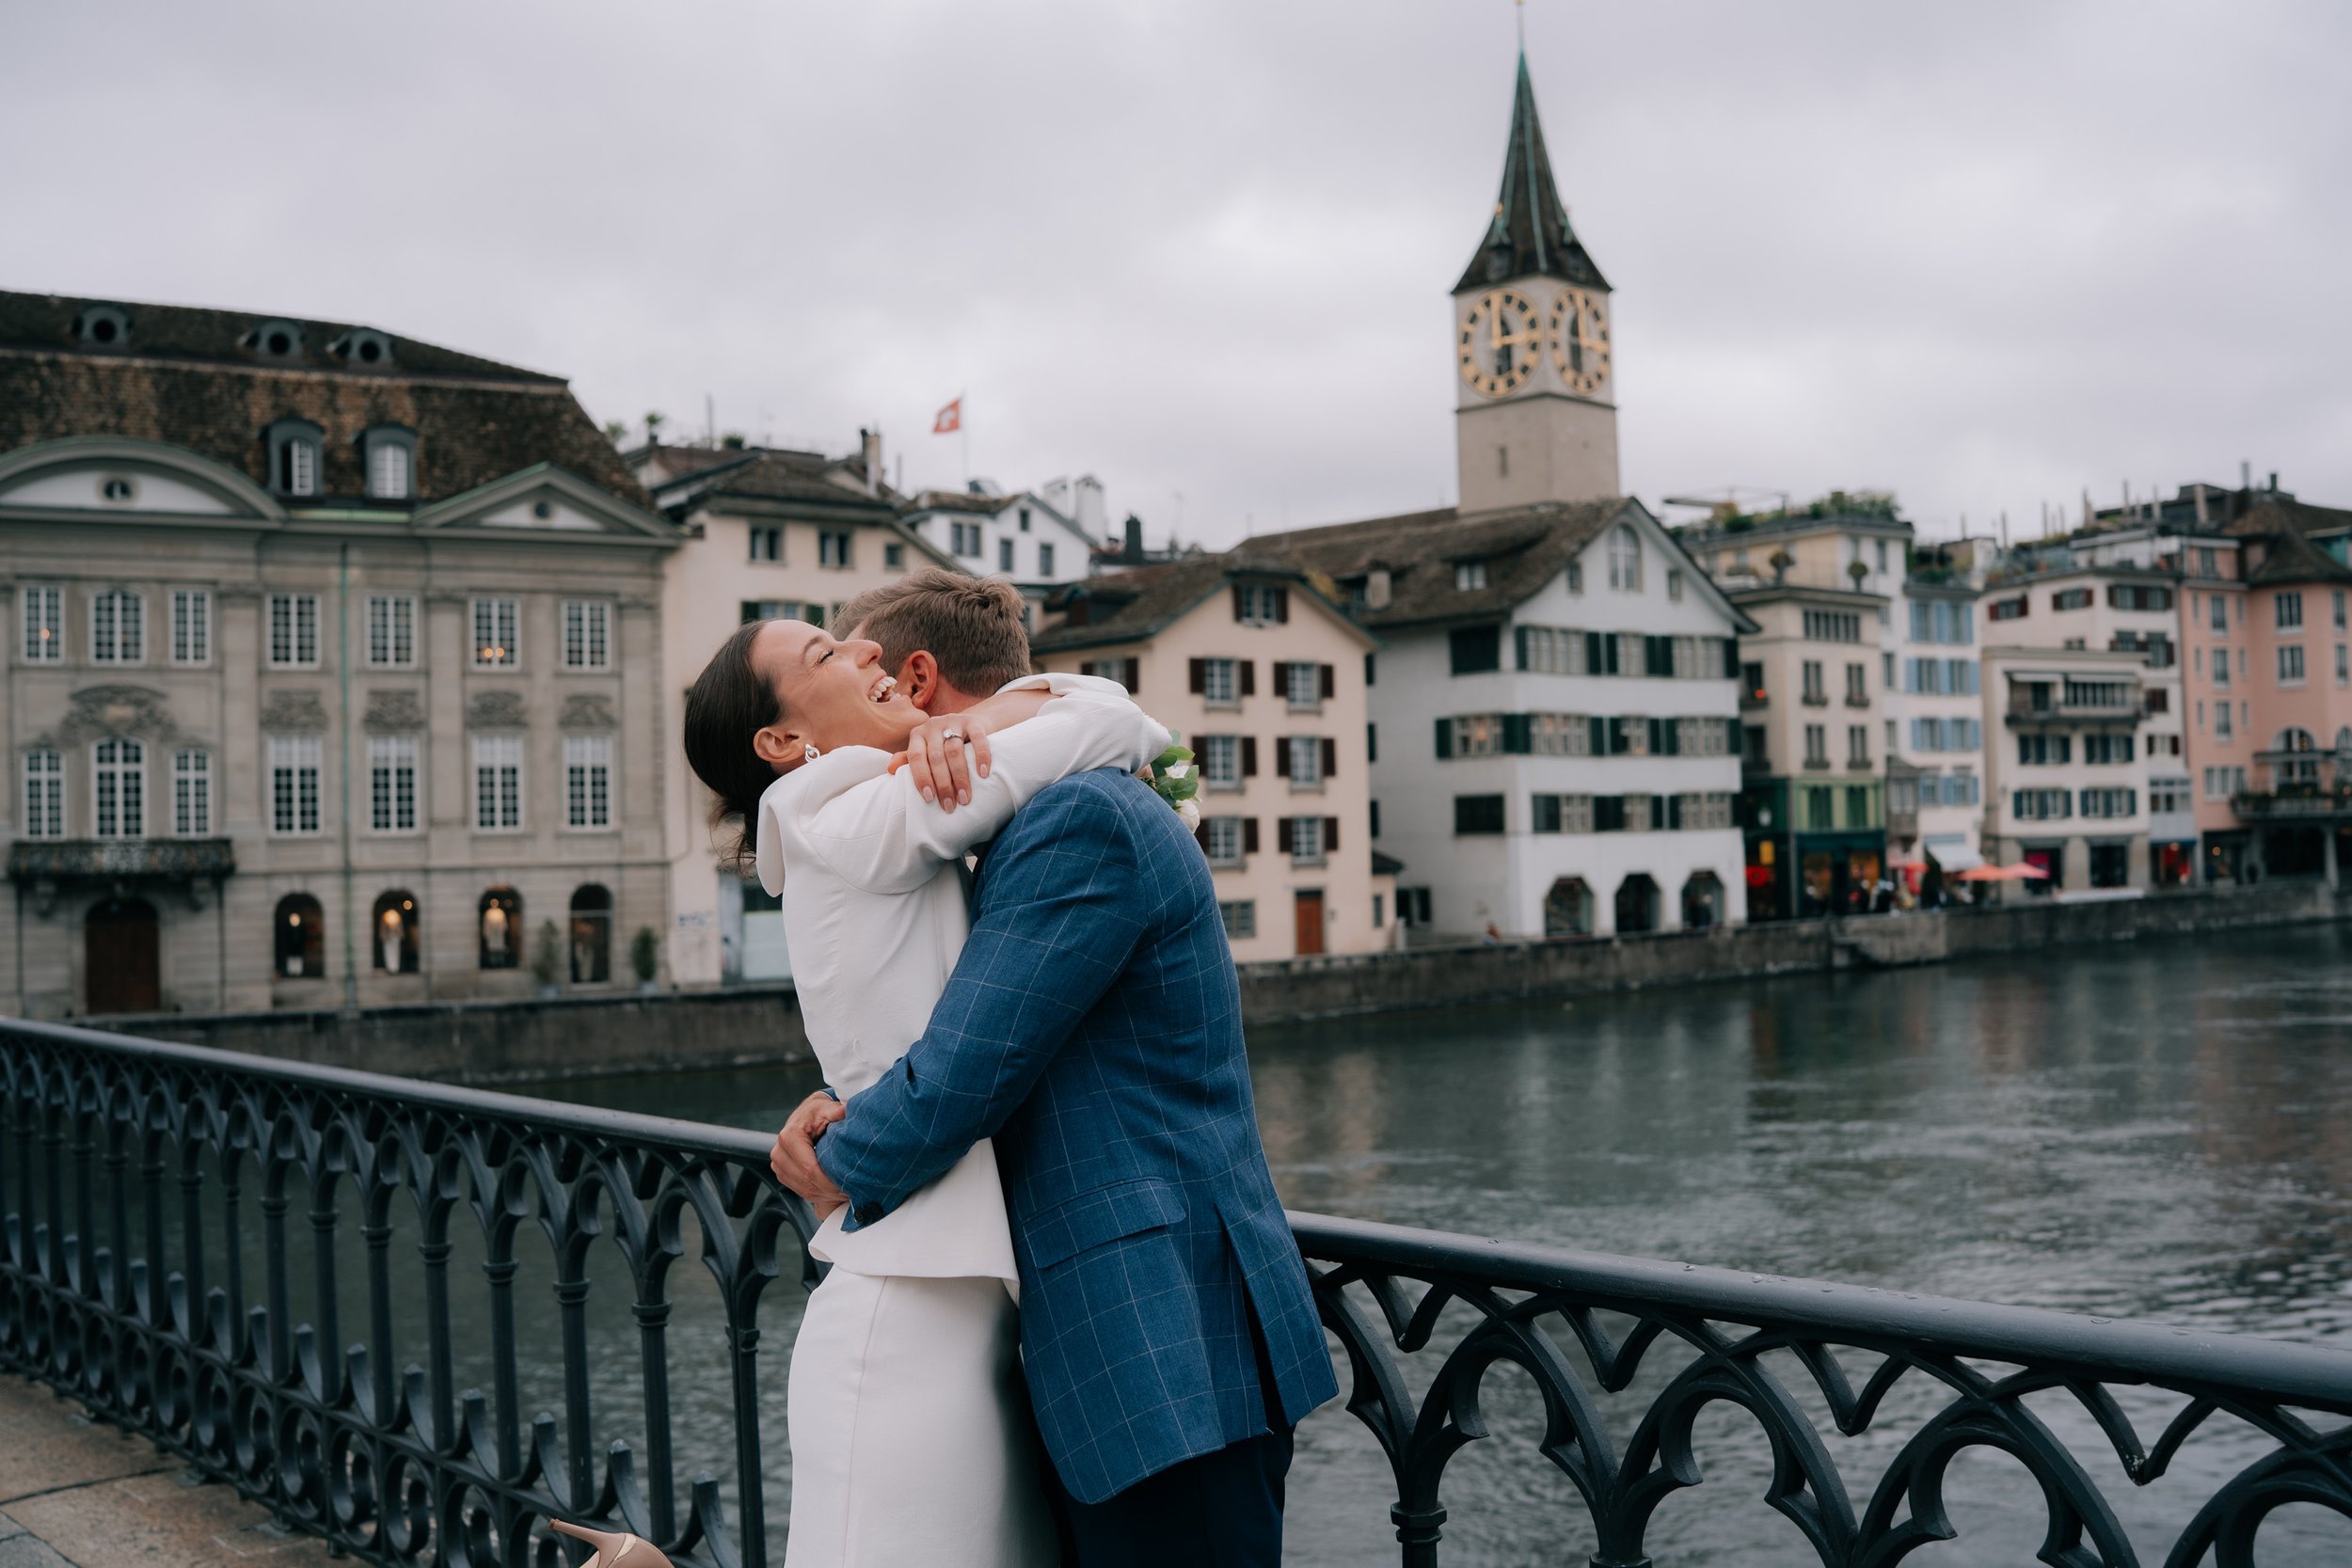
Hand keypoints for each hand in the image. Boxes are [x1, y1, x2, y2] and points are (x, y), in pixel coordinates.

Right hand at [770, 1091, 848, 1213]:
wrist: (808, 1115)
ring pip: (804, 1190)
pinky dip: (819, 1194)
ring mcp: (778, 1164)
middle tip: (851, 1190)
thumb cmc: (819, 1112)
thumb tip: (844, 1110)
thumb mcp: (827, 1108)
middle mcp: (779, 1152)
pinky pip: (801, 1191)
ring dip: (825, 1195)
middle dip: (830, 1190)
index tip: (848, 1184)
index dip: (830, 1181)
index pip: (810, 1169)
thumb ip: (835, 1111)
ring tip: (845, 1191)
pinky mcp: (782, 1172)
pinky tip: (834, 1191)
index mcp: (789, 1137)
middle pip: (806, 1182)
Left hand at [902, 711, 992, 811]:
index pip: (916, 757)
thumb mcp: (926, 750)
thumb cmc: (945, 743)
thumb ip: (910, 760)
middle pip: (936, 757)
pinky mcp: (973, 721)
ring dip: (960, 777)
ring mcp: (953, 721)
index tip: (929, 798)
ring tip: (964, 798)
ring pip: (954, 750)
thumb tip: (889, 769)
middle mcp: (933, 725)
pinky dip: (981, 757)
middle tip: (949, 806)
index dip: (921, 778)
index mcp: (918, 734)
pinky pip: (978, 739)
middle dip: (942, 784)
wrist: (973, 723)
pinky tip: (983, 774)